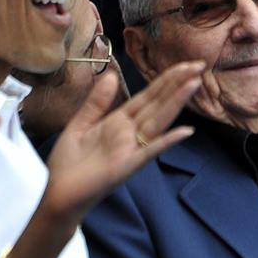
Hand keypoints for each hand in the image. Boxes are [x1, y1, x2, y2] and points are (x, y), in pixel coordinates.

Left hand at [44, 61, 203, 222]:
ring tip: (194, 84)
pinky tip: (185, 131)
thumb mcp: (79, 125)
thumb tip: (112, 75)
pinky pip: (149, 151)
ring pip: (158, 121)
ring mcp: (131, 149)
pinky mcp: (126, 166)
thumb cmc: (68, 163)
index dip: (166, 79)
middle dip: (177, 84)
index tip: (185, 64)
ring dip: (176, 103)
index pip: (148, 96)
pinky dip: (166, 141)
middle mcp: (130, 133)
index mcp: (119, 121)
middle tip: (199, 64)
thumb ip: (96, 102)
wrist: (58, 193)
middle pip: (158, 104)